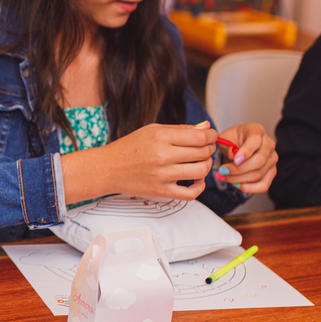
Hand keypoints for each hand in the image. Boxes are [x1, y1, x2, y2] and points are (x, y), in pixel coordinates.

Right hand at [63, 122, 215, 202]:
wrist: (108, 168)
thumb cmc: (130, 147)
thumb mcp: (153, 130)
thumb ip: (181, 129)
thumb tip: (206, 127)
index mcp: (160, 136)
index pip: (200, 137)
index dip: (211, 136)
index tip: (211, 136)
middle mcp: (162, 156)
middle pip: (202, 153)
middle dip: (210, 149)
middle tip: (206, 148)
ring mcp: (162, 175)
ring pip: (200, 171)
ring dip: (206, 165)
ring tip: (201, 162)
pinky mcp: (161, 192)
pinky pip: (191, 193)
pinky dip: (200, 186)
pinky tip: (197, 179)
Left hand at [216, 122, 277, 193]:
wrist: (237, 146)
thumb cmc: (231, 140)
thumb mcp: (225, 139)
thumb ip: (228, 146)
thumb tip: (232, 156)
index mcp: (257, 130)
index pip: (256, 140)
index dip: (246, 151)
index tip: (234, 160)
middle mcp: (269, 144)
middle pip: (260, 160)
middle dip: (239, 169)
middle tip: (222, 171)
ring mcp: (272, 159)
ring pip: (259, 173)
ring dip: (239, 179)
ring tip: (223, 177)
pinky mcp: (271, 172)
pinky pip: (263, 185)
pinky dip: (248, 188)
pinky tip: (235, 185)